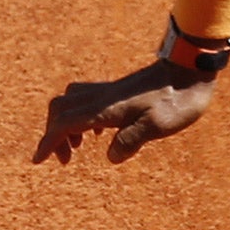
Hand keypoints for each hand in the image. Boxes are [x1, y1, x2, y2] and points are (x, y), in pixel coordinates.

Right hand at [33, 61, 216, 164]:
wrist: (191, 69)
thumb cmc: (179, 100)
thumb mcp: (159, 125)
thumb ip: (132, 140)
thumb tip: (110, 157)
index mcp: (107, 108)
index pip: (66, 123)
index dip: (49, 142)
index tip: (38, 160)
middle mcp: (103, 97)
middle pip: (60, 110)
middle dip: (53, 134)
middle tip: (63, 160)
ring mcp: (110, 91)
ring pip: (70, 102)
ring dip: (65, 125)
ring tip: (76, 148)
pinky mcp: (119, 90)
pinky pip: (86, 99)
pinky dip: (80, 117)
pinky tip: (96, 132)